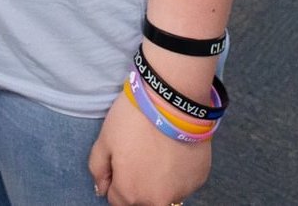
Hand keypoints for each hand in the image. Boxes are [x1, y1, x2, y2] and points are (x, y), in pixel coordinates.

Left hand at [89, 85, 212, 205]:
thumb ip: (98, 169)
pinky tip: (174, 151)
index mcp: (130, 192)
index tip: (122, 160)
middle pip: (140, 200)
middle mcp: (156, 200)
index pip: (117, 200)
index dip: (116, 180)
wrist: (173, 102)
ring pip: (163, 193)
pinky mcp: (198, 181)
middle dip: (137, 184)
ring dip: (158, 181)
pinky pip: (182, 183)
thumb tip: (102, 189)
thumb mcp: (104, 139)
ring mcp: (180, 192)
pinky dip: (177, 173)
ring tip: (159, 152)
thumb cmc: (134, 119)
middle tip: (140, 155)